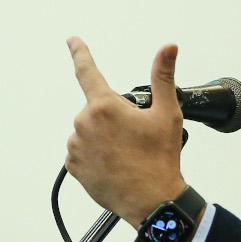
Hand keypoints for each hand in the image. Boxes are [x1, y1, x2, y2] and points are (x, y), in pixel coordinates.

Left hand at [65, 37, 187, 225]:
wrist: (151, 201)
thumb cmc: (160, 159)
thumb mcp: (167, 113)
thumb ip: (163, 76)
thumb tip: (168, 48)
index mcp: (104, 106)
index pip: (87, 70)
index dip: (79, 52)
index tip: (72, 41)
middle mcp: (84, 123)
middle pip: (97, 109)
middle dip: (113, 116)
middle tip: (134, 135)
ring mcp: (76, 146)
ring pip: (89, 131)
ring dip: (103, 136)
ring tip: (125, 153)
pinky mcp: (72, 167)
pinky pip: (82, 151)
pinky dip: (95, 154)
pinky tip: (113, 163)